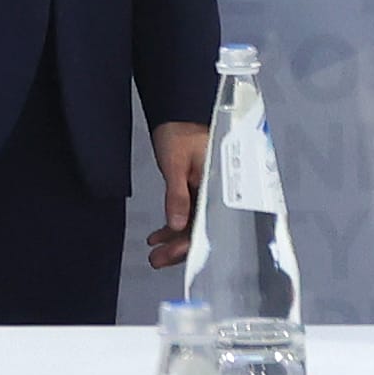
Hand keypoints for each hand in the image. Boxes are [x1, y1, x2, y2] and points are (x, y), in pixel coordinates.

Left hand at [145, 121, 205, 269]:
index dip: (192, 242)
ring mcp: (207, 192)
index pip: (210, 222)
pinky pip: (187, 214)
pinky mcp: (196, 191)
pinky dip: (172, 225)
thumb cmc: (180, 133)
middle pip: (203, 228)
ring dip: (174, 240)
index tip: (174, 255)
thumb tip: (177, 225)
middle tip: (157, 260)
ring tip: (153, 254)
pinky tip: (157, 236)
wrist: (177, 114)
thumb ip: (177, 195)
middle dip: (180, 247)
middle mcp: (217, 192)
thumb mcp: (176, 164)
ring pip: (193, 224)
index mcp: (220, 185)